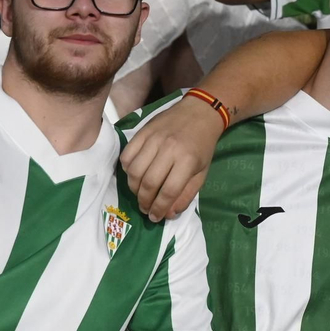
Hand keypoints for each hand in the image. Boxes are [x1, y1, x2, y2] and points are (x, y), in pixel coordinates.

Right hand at [120, 97, 224, 220]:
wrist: (199, 112)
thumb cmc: (202, 145)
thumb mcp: (202, 172)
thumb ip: (186, 194)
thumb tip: (168, 213)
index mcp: (187, 161)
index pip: (168, 191)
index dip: (159, 208)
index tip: (154, 217)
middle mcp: (169, 149)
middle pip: (149, 182)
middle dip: (144, 201)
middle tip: (145, 208)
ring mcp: (153, 139)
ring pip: (134, 170)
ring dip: (134, 188)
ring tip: (139, 193)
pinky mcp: (142, 131)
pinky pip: (127, 155)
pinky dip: (127, 169)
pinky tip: (134, 174)